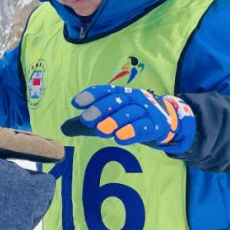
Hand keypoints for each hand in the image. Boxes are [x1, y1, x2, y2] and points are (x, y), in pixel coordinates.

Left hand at [63, 84, 195, 152]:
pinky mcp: (155, 126)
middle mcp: (134, 98)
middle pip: (117, 101)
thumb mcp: (109, 117)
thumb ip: (87, 123)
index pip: (105, 91)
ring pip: (130, 114)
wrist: (166, 120)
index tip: (76, 103)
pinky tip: (120, 138)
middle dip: (100, 109)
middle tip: (86, 119)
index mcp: (122, 93)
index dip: (91, 95)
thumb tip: (63, 128)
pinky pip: (143, 128)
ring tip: (100, 131)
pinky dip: (132, 132)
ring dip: (114, 121)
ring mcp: (146, 111)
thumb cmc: (132, 117)